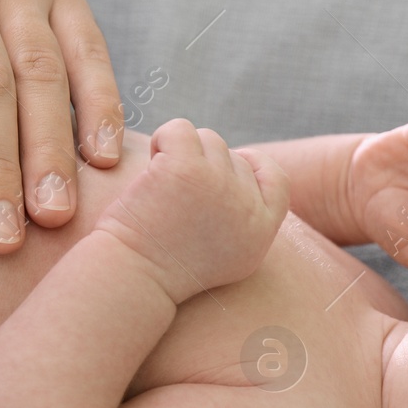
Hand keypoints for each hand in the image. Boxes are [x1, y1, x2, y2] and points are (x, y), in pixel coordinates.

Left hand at [95, 119, 288, 302]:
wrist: (131, 278)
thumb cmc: (162, 269)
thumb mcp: (226, 257)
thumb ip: (245, 220)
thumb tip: (241, 175)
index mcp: (260, 231)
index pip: (277, 180)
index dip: (253, 164)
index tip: (225, 164)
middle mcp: (247, 207)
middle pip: (230, 156)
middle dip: (200, 164)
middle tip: (170, 193)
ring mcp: (219, 184)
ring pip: (206, 139)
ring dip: (179, 152)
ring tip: (157, 186)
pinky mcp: (186, 168)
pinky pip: (179, 129)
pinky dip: (162, 140)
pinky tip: (148, 168)